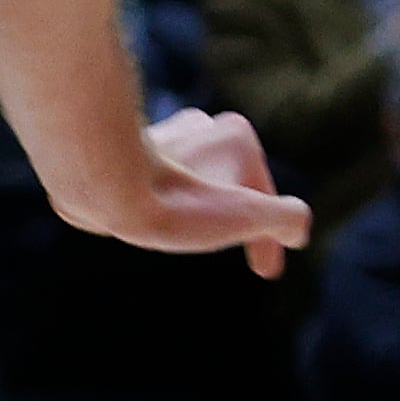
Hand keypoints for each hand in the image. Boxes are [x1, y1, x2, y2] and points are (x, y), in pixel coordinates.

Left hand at [54, 108, 313, 278]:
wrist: (102, 188)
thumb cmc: (176, 202)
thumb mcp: (250, 217)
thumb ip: (287, 219)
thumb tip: (296, 231)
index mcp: (236, 134)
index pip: (264, 193)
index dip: (273, 237)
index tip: (268, 273)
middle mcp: (201, 127)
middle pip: (232, 180)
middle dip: (236, 212)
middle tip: (232, 246)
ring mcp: (163, 137)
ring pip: (195, 178)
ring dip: (199, 206)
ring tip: (189, 235)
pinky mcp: (123, 154)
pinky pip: (156, 182)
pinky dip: (164, 202)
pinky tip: (152, 221)